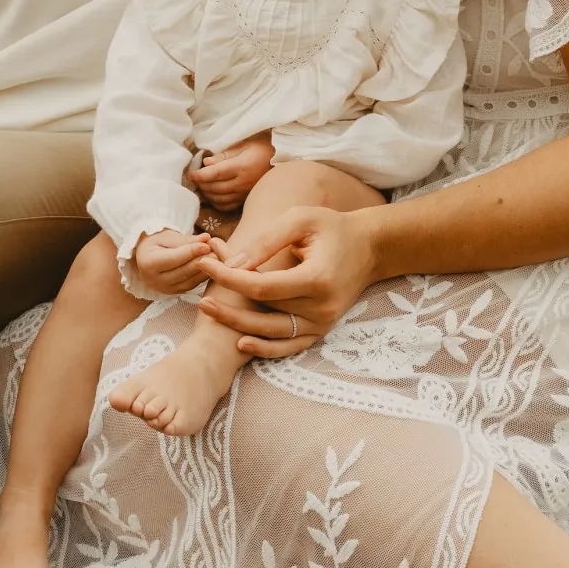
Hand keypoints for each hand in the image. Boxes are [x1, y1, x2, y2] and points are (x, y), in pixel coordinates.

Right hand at [134, 228, 212, 295]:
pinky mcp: (174, 293)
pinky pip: (192, 286)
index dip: (192, 252)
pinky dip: (203, 277)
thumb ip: (187, 239)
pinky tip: (214, 267)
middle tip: (218, 252)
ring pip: (189, 281)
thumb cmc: (157, 242)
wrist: (147, 255)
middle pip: (183, 272)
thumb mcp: (168, 236)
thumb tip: (207, 238)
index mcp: (148, 263)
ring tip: (219, 258)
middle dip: (202, 261)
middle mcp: (154, 281)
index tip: (208, 244)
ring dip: (206, 270)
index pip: (174, 258)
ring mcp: (164, 290)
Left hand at [195, 133, 273, 211]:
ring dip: (206, 194)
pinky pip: (227, 206)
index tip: (190, 173)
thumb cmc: (261, 147)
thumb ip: (223, 155)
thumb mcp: (243, 145)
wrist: (281, 158)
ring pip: (219, 199)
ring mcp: (245, 193)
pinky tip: (212, 195)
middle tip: (193, 179)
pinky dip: (216, 203)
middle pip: (214, 188)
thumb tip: (206, 163)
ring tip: (200, 186)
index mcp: (242, 166)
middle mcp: (243, 182)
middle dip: (200, 184)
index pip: (215, 174)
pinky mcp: (246, 199)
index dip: (200, 175)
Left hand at [196, 205, 379, 357]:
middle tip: (199, 295)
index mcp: (317, 278)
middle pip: (265, 312)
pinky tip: (242, 340)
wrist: (368, 248)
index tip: (206, 265)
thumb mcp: (300, 220)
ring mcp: (323, 323)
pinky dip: (266, 347)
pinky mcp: (321, 330)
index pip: (263, 286)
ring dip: (239, 326)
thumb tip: (233, 264)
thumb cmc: (331, 228)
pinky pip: (290, 346)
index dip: (231, 279)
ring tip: (210, 312)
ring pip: (273, 333)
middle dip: (229, 302)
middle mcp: (322, 307)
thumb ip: (266, 241)